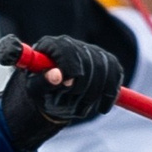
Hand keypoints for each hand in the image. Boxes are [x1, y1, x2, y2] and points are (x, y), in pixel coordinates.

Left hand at [0, 33, 121, 151]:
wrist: (53, 99)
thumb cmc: (41, 92)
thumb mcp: (35, 90)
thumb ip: (43, 82)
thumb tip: (57, 76)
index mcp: (50, 45)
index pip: (66, 49)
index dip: (69, 67)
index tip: (67, 86)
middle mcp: (72, 43)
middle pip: (88, 59)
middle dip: (82, 86)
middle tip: (72, 103)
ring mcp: (90, 50)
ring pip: (104, 68)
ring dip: (94, 94)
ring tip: (80, 108)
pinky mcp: (107, 60)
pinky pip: (116, 73)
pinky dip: (111, 94)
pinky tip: (102, 107)